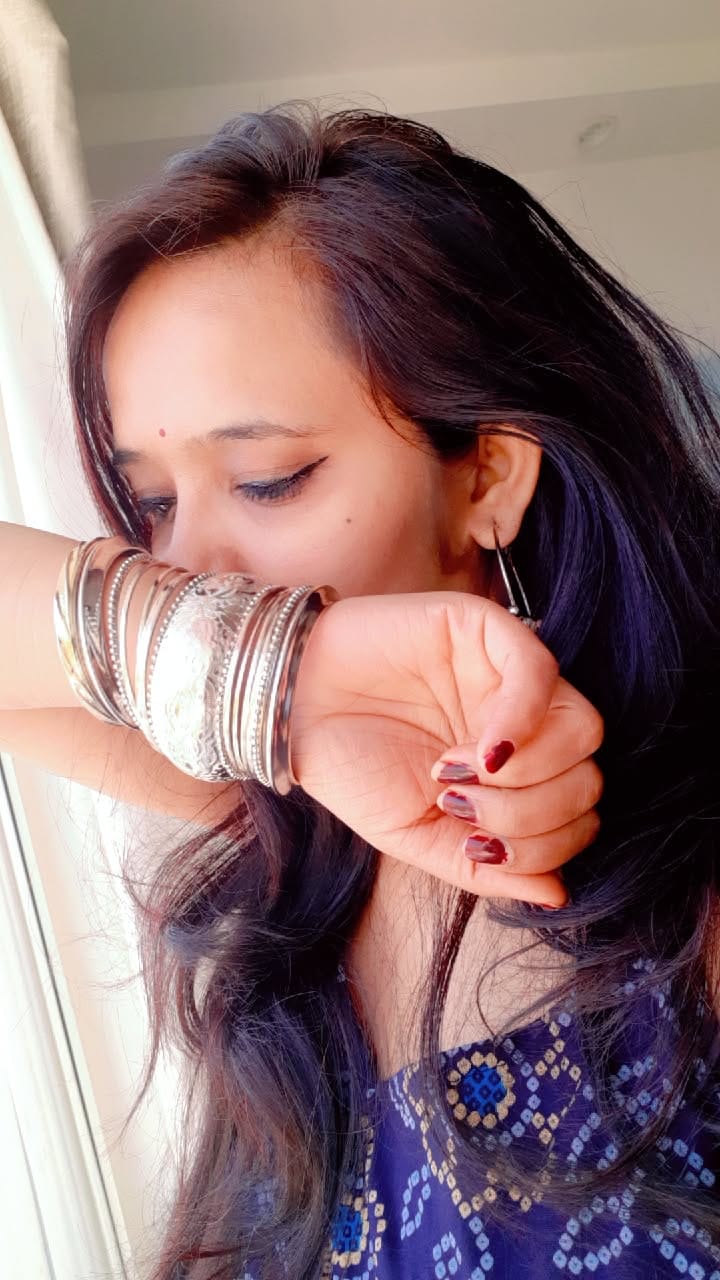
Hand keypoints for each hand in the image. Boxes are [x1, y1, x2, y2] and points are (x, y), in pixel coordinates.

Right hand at [291, 591, 602, 906]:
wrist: (291, 713)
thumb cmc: (353, 769)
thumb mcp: (419, 836)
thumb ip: (487, 868)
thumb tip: (558, 895)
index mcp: (516, 775)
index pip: (579, 815)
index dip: (545, 845)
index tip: (477, 845)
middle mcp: (525, 725)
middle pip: (587, 777)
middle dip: (530, 814)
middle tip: (459, 805)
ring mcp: (510, 676)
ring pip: (582, 729)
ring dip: (528, 772)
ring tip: (456, 773)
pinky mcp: (486, 629)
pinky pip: (539, 672)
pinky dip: (522, 720)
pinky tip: (481, 748)